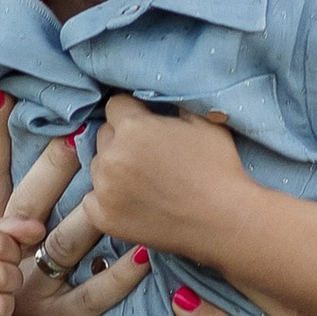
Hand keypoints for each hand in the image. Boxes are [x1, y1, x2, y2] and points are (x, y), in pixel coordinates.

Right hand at [0, 103, 146, 315]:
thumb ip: (6, 250)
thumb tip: (31, 208)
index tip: (1, 98)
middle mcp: (1, 271)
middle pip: (25, 207)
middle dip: (48, 167)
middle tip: (75, 131)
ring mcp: (28, 300)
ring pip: (60, 248)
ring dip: (92, 214)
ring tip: (120, 184)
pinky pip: (92, 299)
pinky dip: (119, 277)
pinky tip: (145, 259)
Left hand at [75, 94, 251, 265]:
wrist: (224, 221)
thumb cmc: (219, 168)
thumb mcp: (203, 121)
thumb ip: (173, 101)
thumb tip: (158, 94)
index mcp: (132, 127)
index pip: (116, 105)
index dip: (134, 111)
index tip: (147, 123)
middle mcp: (111, 157)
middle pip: (104, 134)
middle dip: (122, 138)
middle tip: (149, 154)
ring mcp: (104, 190)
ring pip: (98, 165)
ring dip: (114, 167)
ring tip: (144, 180)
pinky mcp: (103, 218)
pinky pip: (92, 198)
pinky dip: (107, 198)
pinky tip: (133, 200)